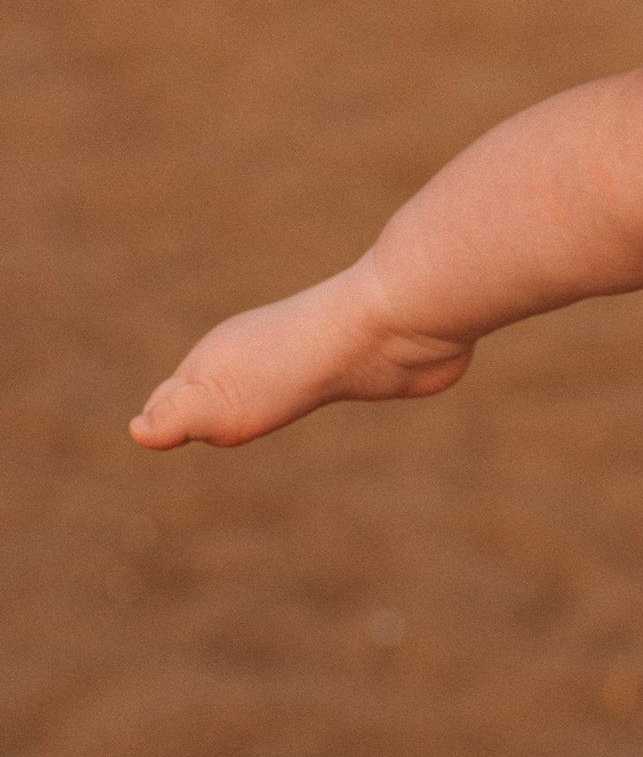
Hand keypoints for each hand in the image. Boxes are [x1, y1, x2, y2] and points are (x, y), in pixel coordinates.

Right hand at [131, 255, 474, 451]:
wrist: (392, 321)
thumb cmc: (301, 361)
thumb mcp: (223, 400)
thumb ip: (180, 417)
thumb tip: (136, 432)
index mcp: (220, 356)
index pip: (175, 397)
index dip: (165, 418)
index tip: (153, 435)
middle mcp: (259, 352)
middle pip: (217, 384)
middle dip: (201, 406)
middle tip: (186, 428)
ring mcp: (308, 358)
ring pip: (271, 382)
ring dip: (259, 399)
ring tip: (249, 416)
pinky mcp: (357, 367)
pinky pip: (326, 380)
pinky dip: (315, 391)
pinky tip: (318, 395)